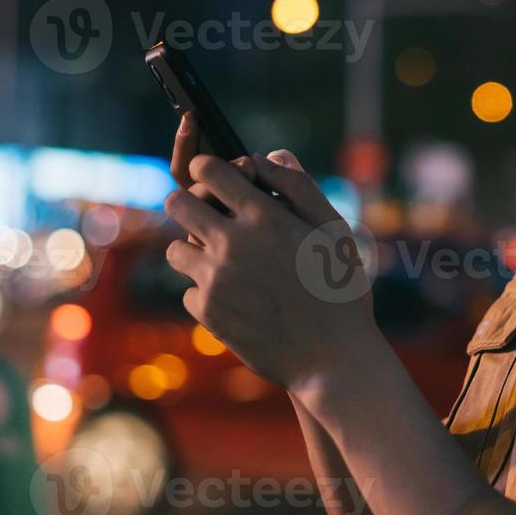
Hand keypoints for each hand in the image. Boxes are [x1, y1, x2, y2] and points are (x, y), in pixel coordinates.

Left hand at [162, 138, 378, 396]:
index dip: (206, 167)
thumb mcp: (332, 230)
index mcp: (264, 216)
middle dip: (188, 202)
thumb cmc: (339, 288)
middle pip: (176, 203)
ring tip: (227, 262)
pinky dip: (207, 291)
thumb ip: (298, 186)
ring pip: (176, 249)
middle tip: (208, 214)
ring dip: (194, 250)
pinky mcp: (208, 312)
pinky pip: (189, 290)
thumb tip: (266, 155)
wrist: (332, 358)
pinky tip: (239, 299)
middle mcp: (232, 243)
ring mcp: (215, 279)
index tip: (212, 175)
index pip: (207, 170)